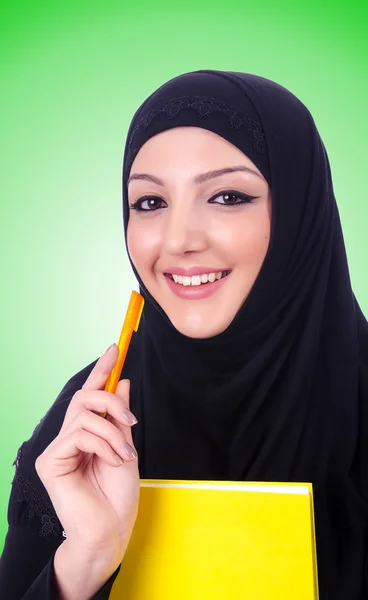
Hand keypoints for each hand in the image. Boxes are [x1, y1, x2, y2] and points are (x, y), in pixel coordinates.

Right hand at [35, 344, 139, 561]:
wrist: (111, 529)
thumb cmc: (118, 495)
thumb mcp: (126, 446)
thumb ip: (119, 417)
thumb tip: (122, 383)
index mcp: (87, 432)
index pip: (90, 394)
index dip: (102, 370)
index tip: (115, 348)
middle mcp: (69, 437)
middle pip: (85, 397)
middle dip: (111, 401)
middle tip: (130, 420)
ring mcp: (57, 449)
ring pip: (84, 415)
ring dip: (112, 432)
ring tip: (125, 454)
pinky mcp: (50, 461)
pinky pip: (79, 434)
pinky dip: (102, 444)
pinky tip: (113, 461)